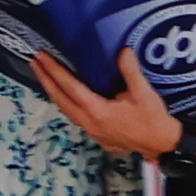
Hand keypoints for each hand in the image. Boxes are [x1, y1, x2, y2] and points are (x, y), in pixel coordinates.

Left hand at [26, 46, 187, 163]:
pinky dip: (64, 102)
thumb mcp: (144, 93)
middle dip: (45, 79)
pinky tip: (63, 94)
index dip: (54, 71)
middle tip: (34, 61)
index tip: (42, 57)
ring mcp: (90, 130)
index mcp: (98, 111)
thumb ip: (131, 72)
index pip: (70, 87)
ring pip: (64, 108)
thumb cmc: (153, 119)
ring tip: (43, 75)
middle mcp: (88, 122)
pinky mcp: (95, 134)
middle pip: (60, 98)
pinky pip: (72, 115)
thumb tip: (122, 51)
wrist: (161, 145)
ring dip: (52, 91)